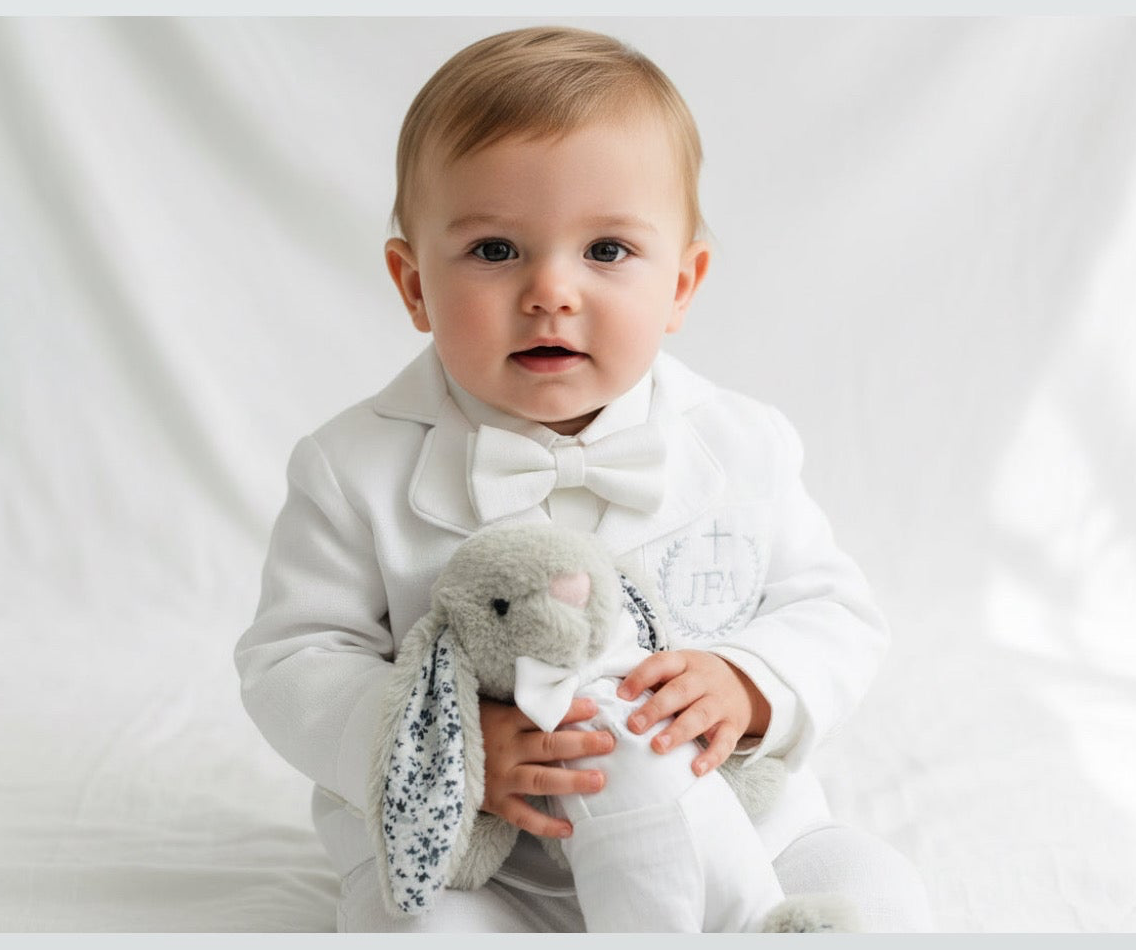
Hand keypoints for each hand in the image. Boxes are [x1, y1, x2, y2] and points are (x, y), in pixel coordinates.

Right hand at [479, 696, 614, 838]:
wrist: (435, 756)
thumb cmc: (474, 727)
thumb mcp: (492, 708)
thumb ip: (523, 707)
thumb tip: (563, 692)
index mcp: (505, 721)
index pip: (542, 713)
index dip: (568, 710)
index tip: (594, 707)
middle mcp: (505, 749)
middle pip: (548, 746)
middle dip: (581, 744)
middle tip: (608, 742)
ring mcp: (500, 777)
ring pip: (541, 780)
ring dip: (571, 781)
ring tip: (599, 780)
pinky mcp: (495, 802)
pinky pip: (523, 817)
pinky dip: (546, 825)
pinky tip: (569, 828)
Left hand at [617, 650, 770, 776]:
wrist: (745, 684)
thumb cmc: (696, 680)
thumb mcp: (678, 669)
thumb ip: (651, 680)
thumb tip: (611, 697)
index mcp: (684, 662)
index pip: (661, 664)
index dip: (640, 678)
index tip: (621, 696)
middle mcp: (703, 680)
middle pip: (680, 691)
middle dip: (655, 709)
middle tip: (634, 726)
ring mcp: (719, 703)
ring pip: (700, 715)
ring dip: (678, 732)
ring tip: (657, 747)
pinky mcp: (733, 726)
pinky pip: (724, 742)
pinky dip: (711, 757)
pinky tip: (695, 769)